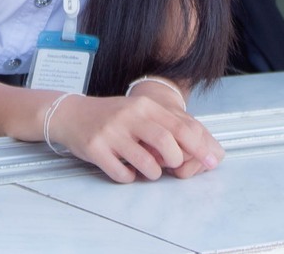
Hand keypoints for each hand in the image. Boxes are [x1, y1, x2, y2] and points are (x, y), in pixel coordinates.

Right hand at [48, 92, 223, 182]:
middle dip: (175, 160)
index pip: (181, 126)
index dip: (200, 147)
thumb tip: (201, 148)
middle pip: (166, 142)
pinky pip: (122, 174)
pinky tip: (125, 169)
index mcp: (145, 106)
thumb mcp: (140, 113)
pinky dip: (129, 178)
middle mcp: (129, 116)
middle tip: (171, 166)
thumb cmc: (114, 117)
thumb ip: (167, 125)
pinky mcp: (96, 149)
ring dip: (153, 174)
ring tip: (147, 169)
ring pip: (146, 163)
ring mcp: (111, 133)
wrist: (72, 114)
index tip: (212, 162)